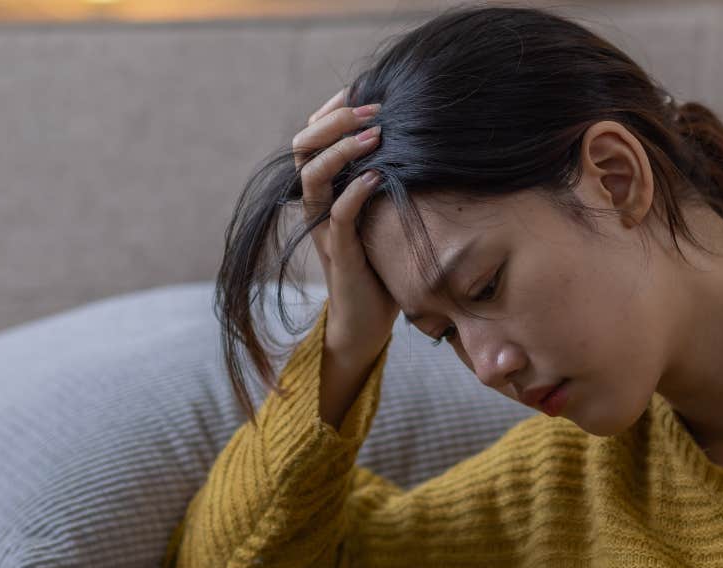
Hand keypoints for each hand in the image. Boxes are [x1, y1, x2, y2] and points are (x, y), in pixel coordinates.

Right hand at [292, 85, 397, 367]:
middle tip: (372, 108)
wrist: (367, 323)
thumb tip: (418, 142)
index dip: (330, 111)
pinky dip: (356, 192)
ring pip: (314, 176)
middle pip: (304, 147)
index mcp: (325, 191)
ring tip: (374, 133)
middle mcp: (318, 205)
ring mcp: (324, 228)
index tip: (360, 90)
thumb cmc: (381, 265)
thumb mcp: (384, 214)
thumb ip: (387, 181)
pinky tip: (381, 175)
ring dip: (342, 149)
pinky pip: (338, 215)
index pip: (313, 138)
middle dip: (334, 121)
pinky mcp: (338, 254)